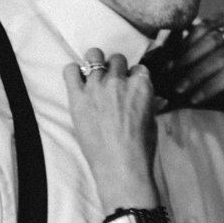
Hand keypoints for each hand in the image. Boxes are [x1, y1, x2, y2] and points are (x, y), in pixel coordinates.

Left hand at [64, 52, 158, 208]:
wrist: (120, 166)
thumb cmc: (140, 149)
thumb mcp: (152, 122)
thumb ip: (148, 104)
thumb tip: (149, 99)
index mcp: (141, 86)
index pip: (138, 68)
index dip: (133, 77)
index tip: (130, 86)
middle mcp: (119, 81)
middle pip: (117, 59)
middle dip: (116, 69)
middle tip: (112, 83)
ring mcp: (97, 87)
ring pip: (94, 56)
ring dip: (95, 64)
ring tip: (94, 76)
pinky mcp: (78, 97)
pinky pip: (71, 70)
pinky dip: (74, 72)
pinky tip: (78, 80)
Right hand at [165, 14, 223, 104]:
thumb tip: (199, 96)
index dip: (212, 86)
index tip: (194, 100)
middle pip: (219, 56)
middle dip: (195, 74)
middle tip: (178, 88)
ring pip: (208, 39)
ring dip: (187, 56)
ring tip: (171, 70)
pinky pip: (202, 27)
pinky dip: (188, 41)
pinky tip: (176, 54)